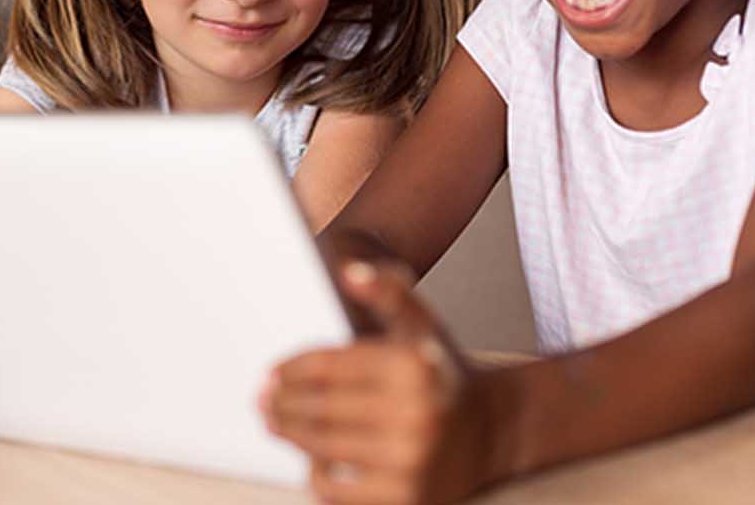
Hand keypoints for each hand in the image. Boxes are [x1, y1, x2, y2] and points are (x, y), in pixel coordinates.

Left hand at [262, 260, 500, 504]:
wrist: (491, 432)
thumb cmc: (440, 373)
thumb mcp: (422, 323)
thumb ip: (388, 291)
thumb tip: (349, 272)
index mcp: (415, 364)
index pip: (329, 366)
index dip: (292, 369)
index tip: (272, 373)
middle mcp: (416, 413)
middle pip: (321, 408)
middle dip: (283, 403)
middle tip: (263, 400)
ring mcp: (411, 460)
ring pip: (322, 448)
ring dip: (290, 434)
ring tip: (275, 422)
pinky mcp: (406, 498)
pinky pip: (337, 490)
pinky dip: (316, 473)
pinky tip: (310, 457)